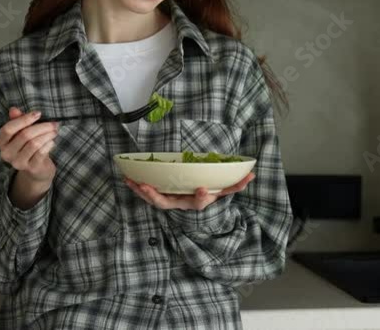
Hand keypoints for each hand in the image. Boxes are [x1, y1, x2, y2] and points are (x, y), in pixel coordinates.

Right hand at [0, 106, 57, 185]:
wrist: (37, 167)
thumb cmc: (28, 145)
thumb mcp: (23, 131)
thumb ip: (18, 120)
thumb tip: (13, 109)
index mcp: (1, 142)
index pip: (8, 129)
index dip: (24, 120)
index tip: (38, 113)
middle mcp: (6, 153)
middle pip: (24, 135)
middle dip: (42, 126)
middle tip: (53, 124)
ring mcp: (17, 163)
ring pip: (34, 143)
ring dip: (47, 135)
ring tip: (54, 132)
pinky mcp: (30, 168)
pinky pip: (41, 153)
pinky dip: (49, 144)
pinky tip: (52, 142)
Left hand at [124, 173, 254, 210]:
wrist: (198, 205)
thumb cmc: (209, 195)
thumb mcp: (223, 191)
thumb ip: (236, 185)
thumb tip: (252, 174)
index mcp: (196, 202)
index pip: (198, 202)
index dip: (201, 197)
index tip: (202, 189)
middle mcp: (181, 204)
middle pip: (167, 203)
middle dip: (155, 196)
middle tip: (147, 188)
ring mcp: (170, 201)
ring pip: (153, 199)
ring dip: (141, 191)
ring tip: (131, 181)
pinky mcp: (161, 197)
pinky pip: (148, 194)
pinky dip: (137, 187)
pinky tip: (127, 178)